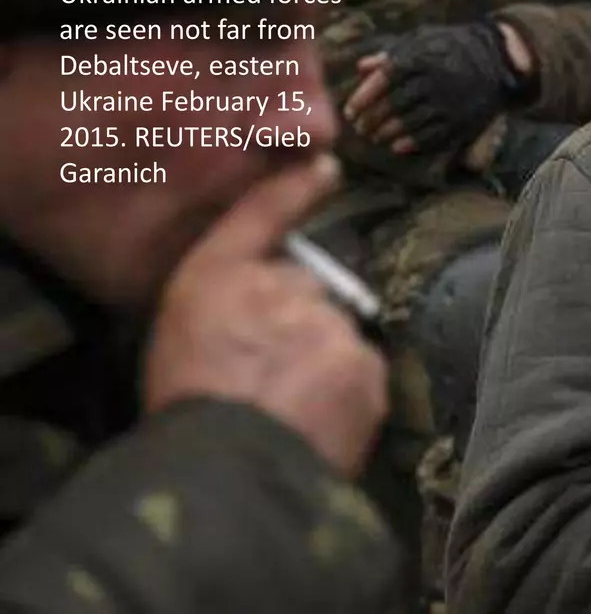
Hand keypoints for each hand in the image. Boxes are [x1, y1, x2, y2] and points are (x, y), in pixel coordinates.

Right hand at [142, 155, 389, 477]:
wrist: (227, 475)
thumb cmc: (183, 413)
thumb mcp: (174, 342)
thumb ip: (224, 305)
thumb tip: (269, 297)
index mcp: (216, 280)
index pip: (258, 217)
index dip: (292, 188)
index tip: (324, 167)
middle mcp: (279, 286)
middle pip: (306, 291)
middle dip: (296, 322)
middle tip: (266, 376)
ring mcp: (328, 322)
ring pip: (335, 333)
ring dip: (320, 361)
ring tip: (286, 409)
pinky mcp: (365, 362)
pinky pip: (360, 372)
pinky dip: (344, 394)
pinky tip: (312, 423)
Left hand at [343, 21, 526, 155]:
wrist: (497, 58)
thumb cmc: (450, 47)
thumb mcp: (423, 41)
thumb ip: (392, 55)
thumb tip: (361, 68)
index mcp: (424, 57)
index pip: (386, 78)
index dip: (364, 97)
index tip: (349, 110)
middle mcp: (438, 80)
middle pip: (396, 103)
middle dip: (372, 118)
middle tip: (359, 127)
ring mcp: (452, 102)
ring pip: (412, 122)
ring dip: (388, 133)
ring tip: (374, 137)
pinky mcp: (464, 119)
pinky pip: (434, 135)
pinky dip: (412, 143)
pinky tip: (396, 146)